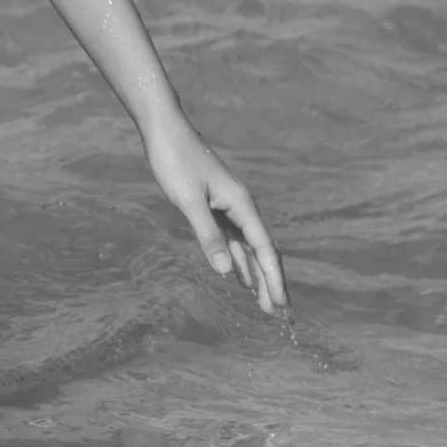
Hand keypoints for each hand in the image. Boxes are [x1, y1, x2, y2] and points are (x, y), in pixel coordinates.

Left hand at [144, 119, 286, 314]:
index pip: (264, 249)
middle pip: (262, 251)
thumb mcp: (189, 200)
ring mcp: (228, 206)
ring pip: (247, 248)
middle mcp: (240, 206)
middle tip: (280, 317)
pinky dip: (237, 260)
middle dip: (271, 283)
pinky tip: (238, 277)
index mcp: (241, 204)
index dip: (274, 280)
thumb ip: (208, 235)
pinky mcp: (214, 205)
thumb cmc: (175, 160)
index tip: (283, 308)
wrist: (164, 129)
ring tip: (264, 304)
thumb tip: (225, 272)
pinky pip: (232, 239)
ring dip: (255, 275)